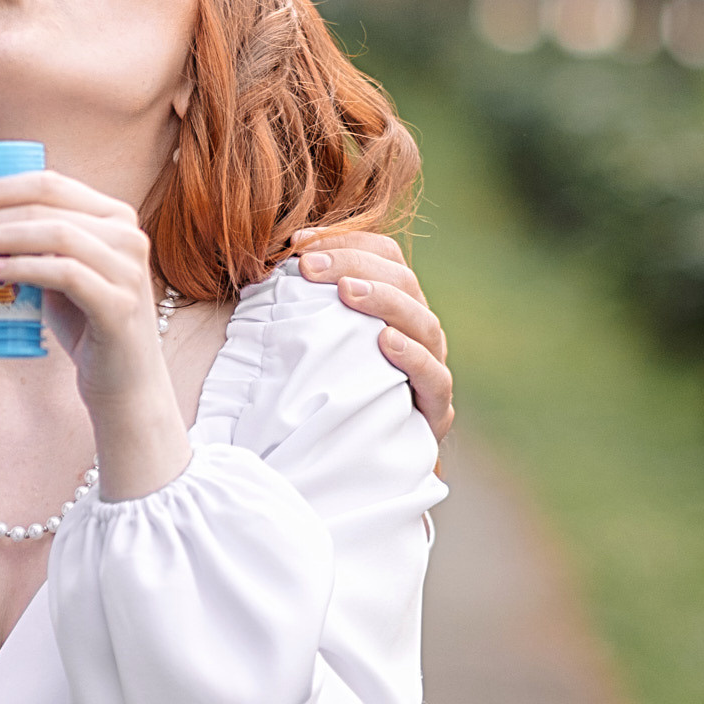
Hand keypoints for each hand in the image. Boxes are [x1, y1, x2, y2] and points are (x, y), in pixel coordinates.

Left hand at [0, 170, 189, 499]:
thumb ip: (22, 241)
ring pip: (54, 233)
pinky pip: (65, 273)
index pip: (47, 184)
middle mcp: (127, 234)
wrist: (126, 385)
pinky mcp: (120, 305)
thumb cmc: (84, 324)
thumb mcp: (53, 273)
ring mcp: (128, 269)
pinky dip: (25, 266)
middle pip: (44, 205)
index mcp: (113, 215)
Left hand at [299, 229, 453, 443]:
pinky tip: (386, 342)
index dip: (347, 242)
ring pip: (423, 322)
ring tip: (347, 290)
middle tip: (309, 267)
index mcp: (395, 306)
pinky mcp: (435, 411)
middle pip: (403, 281)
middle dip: (354, 265)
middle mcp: (419, 331)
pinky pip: (434, 378)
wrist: (345, 462)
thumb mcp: (311, 343)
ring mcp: (432, 369)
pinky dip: (413, 357)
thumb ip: (301, 304)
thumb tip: (268, 263)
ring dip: (384, 301)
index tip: (297, 244)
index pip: (385, 256)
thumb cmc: (323, 392)